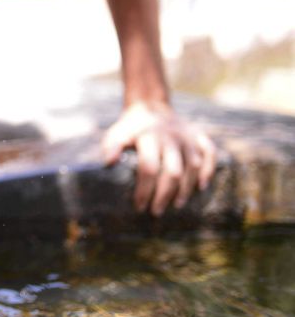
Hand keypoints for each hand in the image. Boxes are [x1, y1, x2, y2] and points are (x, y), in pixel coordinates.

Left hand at [103, 101, 216, 215]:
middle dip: (165, 194)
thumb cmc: (131, 127)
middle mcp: (170, 137)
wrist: (150, 105)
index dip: (144, 189)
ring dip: (186, 188)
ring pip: (192, 165)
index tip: (139, 206)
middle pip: (172, 171)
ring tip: (177, 204)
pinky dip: (208, 169)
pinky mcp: (198, 135)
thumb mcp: (116, 133)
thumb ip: (111, 146)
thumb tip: (108, 163)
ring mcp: (186, 136)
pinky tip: (202, 186)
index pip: (148, 168)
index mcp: (149, 137)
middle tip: (157, 211)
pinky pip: (209, 152)